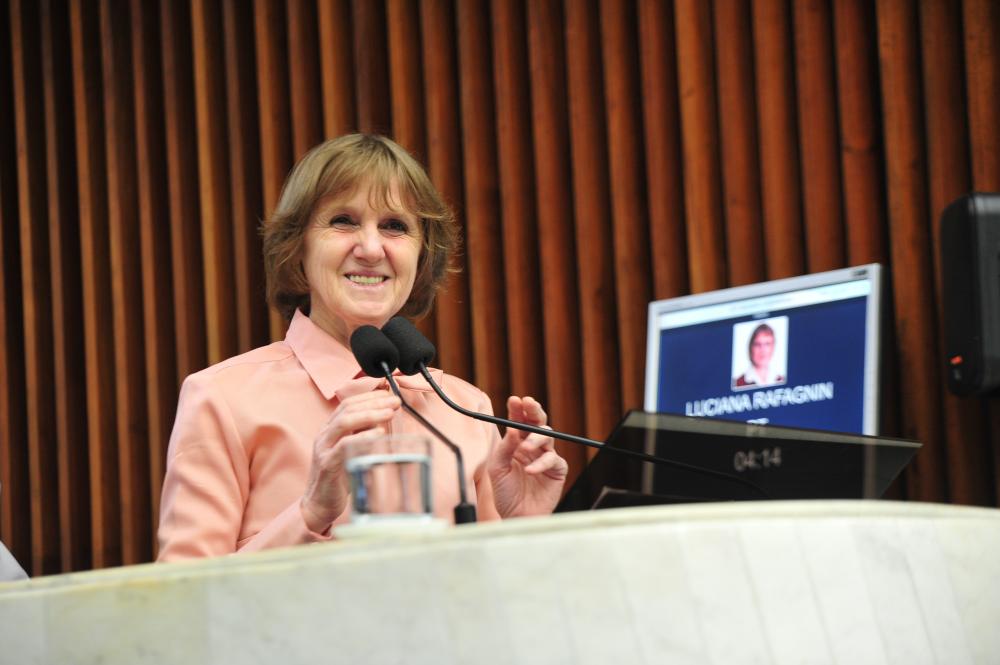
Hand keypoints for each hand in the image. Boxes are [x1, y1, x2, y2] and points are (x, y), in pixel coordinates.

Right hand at [300, 391, 400, 532]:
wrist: (319, 504)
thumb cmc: (339, 477)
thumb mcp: (351, 451)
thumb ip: (362, 435)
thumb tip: (381, 420)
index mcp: (330, 429)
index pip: (348, 404)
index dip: (369, 396)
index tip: (389, 394)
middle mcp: (324, 435)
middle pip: (347, 409)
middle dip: (373, 402)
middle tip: (395, 401)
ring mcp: (324, 448)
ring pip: (344, 422)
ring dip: (369, 414)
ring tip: (389, 413)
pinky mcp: (327, 465)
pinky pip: (344, 446)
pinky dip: (363, 437)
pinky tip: (378, 434)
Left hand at [488, 396, 567, 517]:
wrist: (516, 517)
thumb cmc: (505, 494)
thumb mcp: (497, 469)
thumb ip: (504, 448)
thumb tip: (512, 428)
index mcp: (516, 444)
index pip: (518, 421)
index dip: (517, 409)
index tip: (515, 400)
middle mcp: (532, 447)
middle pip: (537, 422)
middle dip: (534, 410)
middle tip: (529, 404)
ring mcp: (545, 457)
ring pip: (548, 436)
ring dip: (536, 438)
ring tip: (525, 448)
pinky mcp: (556, 470)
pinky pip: (553, 459)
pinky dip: (541, 463)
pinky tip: (530, 471)